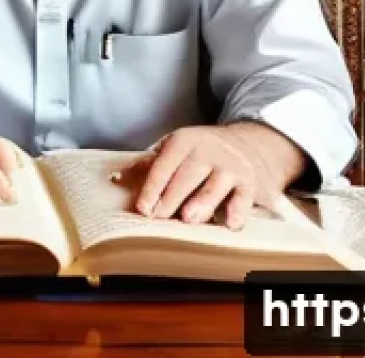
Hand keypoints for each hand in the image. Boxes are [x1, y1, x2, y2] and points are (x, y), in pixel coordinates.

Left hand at [116, 122, 307, 229]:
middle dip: (172, 197)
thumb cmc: (198, 151)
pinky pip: (243, 197)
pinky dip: (239, 210)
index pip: (164, 165)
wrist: (245, 143)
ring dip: (202, 202)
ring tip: (189, 218)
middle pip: (188, 175)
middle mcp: (207, 150)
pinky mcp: (248, 182)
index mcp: (183, 141)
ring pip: (214, 185)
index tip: (142, 206)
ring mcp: (229, 166)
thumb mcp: (172, 148)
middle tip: (159, 216)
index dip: (153, 186)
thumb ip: (147, 163)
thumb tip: (116, 177)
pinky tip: (231, 223)